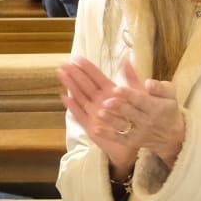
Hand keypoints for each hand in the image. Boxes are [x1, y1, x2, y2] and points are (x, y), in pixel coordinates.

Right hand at [58, 56, 142, 176]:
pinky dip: (73, 107)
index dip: (87, 68)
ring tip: (62, 75)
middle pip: (85, 85)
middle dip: (74, 74)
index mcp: (110, 92)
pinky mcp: (91, 126)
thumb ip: (132, 79)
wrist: (135, 142)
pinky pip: (80, 115)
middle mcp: (99, 101)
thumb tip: (126, 60)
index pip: (96, 77)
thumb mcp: (138, 95)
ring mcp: (94, 113)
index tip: (77, 58)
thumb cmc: (136, 118)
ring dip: (71, 86)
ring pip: (80, 97)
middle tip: (63, 63)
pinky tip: (66, 98)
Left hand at [96, 60, 185, 167]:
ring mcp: (138, 133)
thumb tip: (148, 81)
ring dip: (111, 120)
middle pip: (130, 113)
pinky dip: (107, 135)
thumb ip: (159, 86)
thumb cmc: (168, 109)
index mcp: (157, 107)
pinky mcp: (132, 141)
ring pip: (123, 126)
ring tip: (100, 112)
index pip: (141, 100)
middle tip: (106, 101)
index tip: (117, 88)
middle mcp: (147, 121)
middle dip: (118, 107)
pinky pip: (118, 138)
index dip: (129, 94)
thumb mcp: (169, 95)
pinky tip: (95, 129)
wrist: (172, 136)